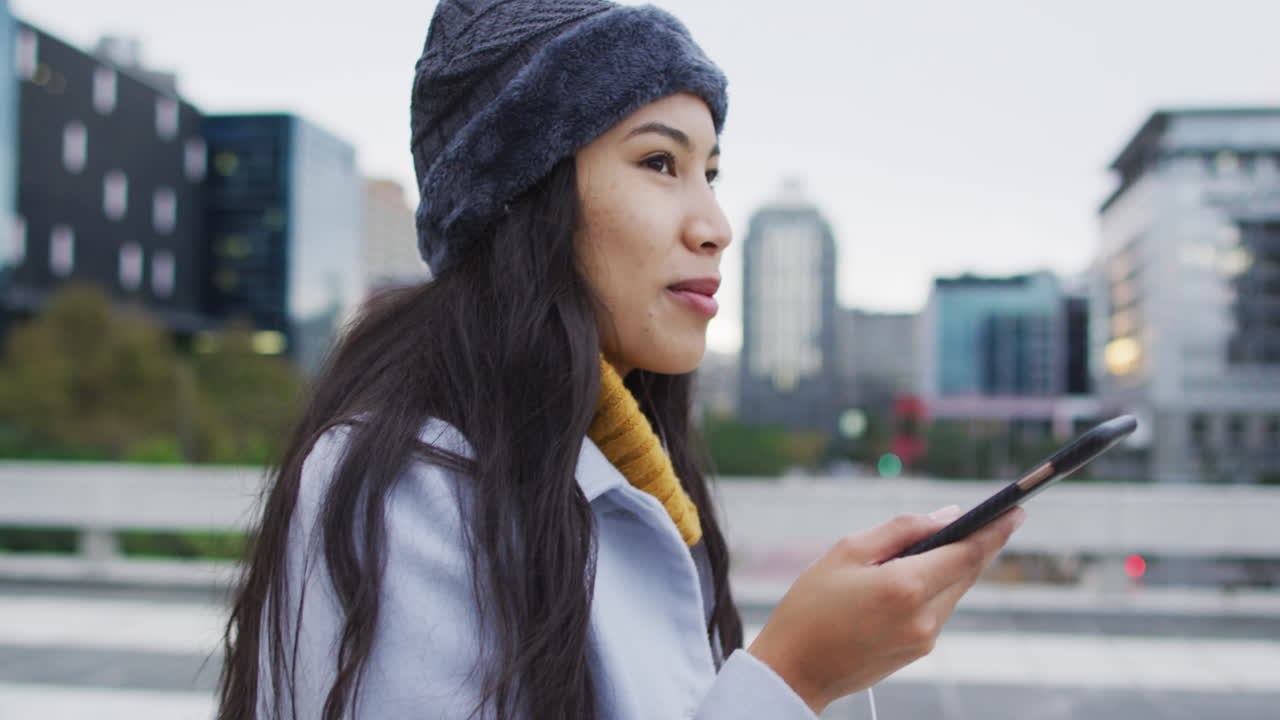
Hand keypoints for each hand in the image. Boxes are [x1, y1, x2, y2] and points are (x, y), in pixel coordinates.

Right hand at [745, 506, 1023, 715]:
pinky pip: (938, 608)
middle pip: (967, 572)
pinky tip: (914, 576)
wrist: (794, 669)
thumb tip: (946, 516)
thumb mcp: (847, 551)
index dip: (995, 530)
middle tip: (993, 518)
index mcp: (905, 587)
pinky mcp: (919, 650)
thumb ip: (901, 529)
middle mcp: (924, 617)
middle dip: (979, 544)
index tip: (1016, 511)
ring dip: (953, 565)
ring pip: (953, 590)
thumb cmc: (811, 606)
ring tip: (938, 544)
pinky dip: (935, 586)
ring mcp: (925, 638)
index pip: (967, 553)